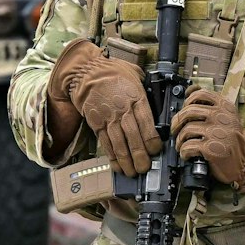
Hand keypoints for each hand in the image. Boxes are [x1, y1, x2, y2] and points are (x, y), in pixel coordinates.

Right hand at [47, 39, 159, 176]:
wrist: (85, 72)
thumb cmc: (112, 72)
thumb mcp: (135, 74)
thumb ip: (147, 87)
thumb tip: (159, 97)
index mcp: (135, 97)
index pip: (146, 122)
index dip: (152, 140)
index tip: (156, 150)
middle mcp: (122, 110)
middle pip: (133, 136)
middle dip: (140, 155)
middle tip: (145, 168)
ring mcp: (108, 118)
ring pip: (119, 143)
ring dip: (126, 160)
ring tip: (132, 172)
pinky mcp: (97, 124)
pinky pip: (106, 143)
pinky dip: (112, 157)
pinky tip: (117, 166)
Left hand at [172, 88, 244, 190]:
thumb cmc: (232, 139)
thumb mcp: (225, 116)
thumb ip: (209, 103)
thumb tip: (191, 88)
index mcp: (225, 106)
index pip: (200, 94)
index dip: (187, 102)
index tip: (184, 111)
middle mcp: (221, 117)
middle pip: (188, 112)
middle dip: (177, 123)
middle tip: (176, 130)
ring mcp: (217, 132)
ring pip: (186, 130)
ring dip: (179, 140)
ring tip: (182, 145)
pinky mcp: (212, 149)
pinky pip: (188, 146)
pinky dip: (184, 152)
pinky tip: (187, 154)